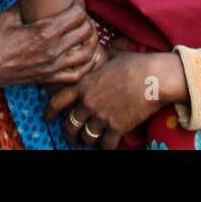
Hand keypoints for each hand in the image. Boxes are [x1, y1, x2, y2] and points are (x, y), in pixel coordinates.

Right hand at [0, 0, 99, 96]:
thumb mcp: (8, 16)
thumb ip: (25, 5)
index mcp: (44, 31)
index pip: (77, 15)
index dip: (80, 4)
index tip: (76, 1)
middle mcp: (53, 49)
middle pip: (86, 32)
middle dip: (87, 20)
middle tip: (81, 16)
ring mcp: (53, 66)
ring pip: (87, 53)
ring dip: (91, 41)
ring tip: (86, 34)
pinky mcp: (50, 78)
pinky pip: (77, 75)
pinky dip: (88, 65)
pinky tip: (90, 56)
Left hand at [47, 50, 186, 149]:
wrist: (153, 78)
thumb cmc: (135, 64)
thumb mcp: (111, 57)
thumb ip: (100, 61)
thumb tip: (99, 54)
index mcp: (84, 84)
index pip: (58, 101)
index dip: (50, 112)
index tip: (48, 118)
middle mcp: (88, 102)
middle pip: (70, 125)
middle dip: (69, 133)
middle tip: (71, 137)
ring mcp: (101, 116)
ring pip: (87, 137)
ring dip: (88, 140)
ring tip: (91, 140)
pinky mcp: (116, 127)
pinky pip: (105, 145)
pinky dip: (106, 148)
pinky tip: (107, 146)